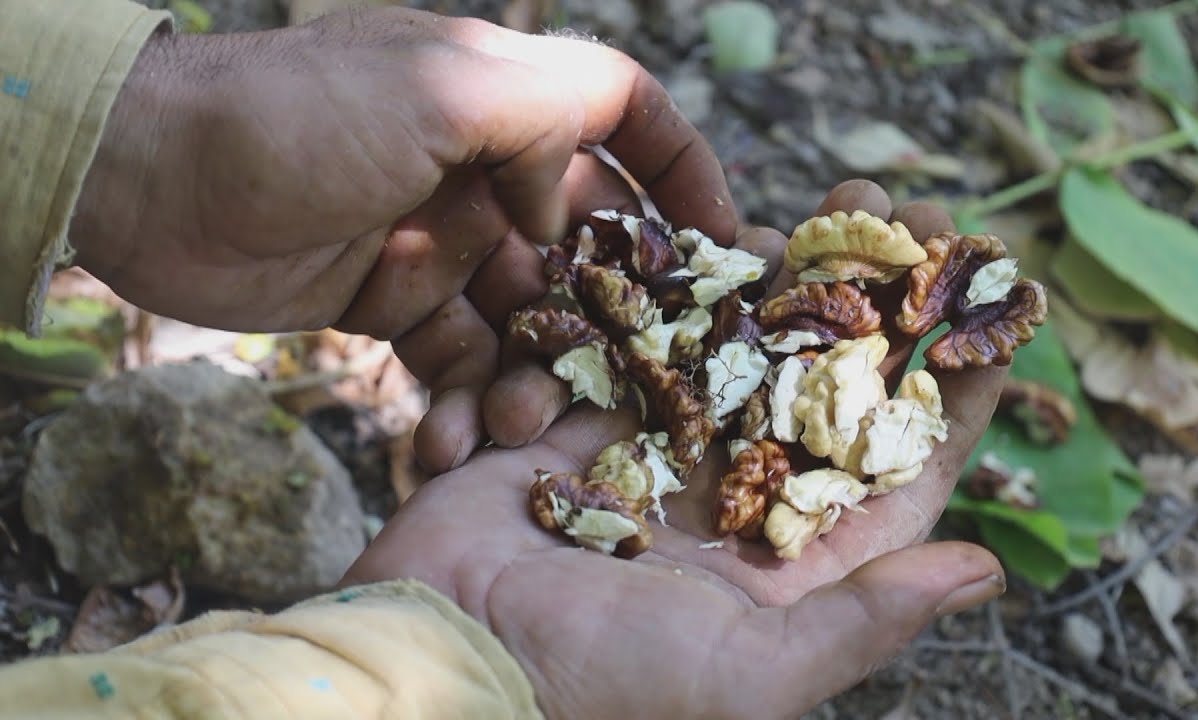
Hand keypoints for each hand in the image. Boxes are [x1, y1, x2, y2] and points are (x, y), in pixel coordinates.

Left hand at [68, 7, 735, 465]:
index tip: (724, 240)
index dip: (684, 171)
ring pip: (525, 318)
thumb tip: (568, 210)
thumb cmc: (298, 114)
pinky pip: (455, 361)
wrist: (155, 180)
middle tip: (626, 382)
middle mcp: (483, 169)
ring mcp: (440, 240)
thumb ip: (541, 122)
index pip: (625, 117)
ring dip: (534, 376)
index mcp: (505, 101)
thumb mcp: (438, 86)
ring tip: (515, 430)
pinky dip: (464, 403)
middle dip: (610, 311)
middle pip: (585, 241)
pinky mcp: (392, 302)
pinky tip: (456, 446)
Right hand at [344, 185, 1008, 718]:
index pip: (901, 464)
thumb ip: (867, 616)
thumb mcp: (756, 675)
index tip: (992, 301)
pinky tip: (716, 235)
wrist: (452, 653)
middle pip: (831, 384)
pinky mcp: (591, 419)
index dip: (952, 383)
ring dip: (787, 278)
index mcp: (797, 561)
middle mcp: (742, 500)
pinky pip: (650, 340)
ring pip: (747, 347)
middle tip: (912, 217)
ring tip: (824, 208)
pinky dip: (680, 292)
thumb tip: (988, 569)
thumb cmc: (607, 687)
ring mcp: (665, 453)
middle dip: (875, 302)